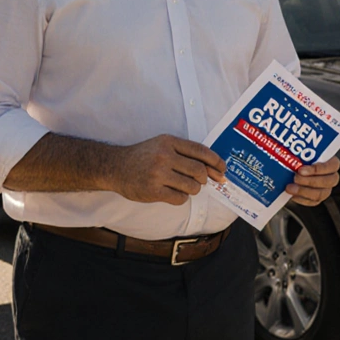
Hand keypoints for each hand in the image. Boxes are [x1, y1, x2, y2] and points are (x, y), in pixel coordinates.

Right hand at [109, 135, 226, 205]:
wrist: (116, 167)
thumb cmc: (143, 156)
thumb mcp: (162, 145)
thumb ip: (184, 153)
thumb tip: (213, 169)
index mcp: (169, 142)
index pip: (200, 150)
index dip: (216, 161)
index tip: (223, 169)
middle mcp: (164, 156)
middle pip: (199, 170)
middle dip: (204, 178)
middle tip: (200, 181)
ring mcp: (158, 174)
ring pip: (192, 186)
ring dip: (193, 189)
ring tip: (184, 187)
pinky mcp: (153, 191)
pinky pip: (180, 198)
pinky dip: (181, 198)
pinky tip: (173, 193)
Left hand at [286, 157, 339, 206]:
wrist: (292, 170)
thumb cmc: (298, 158)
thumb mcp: (300, 152)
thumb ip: (299, 152)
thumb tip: (288, 151)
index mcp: (331, 163)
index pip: (333, 165)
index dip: (318, 168)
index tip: (301, 169)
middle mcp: (331, 177)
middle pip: (328, 181)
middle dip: (310, 181)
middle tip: (295, 178)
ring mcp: (326, 189)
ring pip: (321, 194)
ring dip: (303, 191)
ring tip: (290, 188)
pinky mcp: (318, 199)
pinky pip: (313, 202)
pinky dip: (301, 199)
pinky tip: (292, 195)